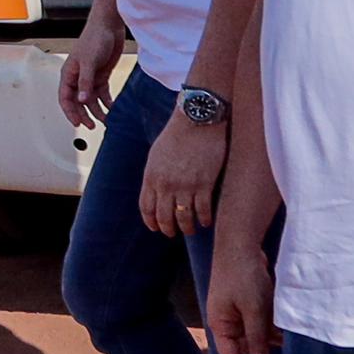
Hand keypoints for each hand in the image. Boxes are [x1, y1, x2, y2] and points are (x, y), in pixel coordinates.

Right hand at [57, 12, 123, 127]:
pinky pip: (102, 93)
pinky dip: (107, 102)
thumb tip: (83, 101)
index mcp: (69, 74)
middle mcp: (78, 78)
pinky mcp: (102, 75)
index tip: (78, 123)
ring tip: (105, 120)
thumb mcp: (89, 62)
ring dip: (97, 110)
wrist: (110, 26)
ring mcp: (90, 77)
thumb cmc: (94, 38)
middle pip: (78, 102)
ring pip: (91, 100)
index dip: (70, 112)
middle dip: (84, 114)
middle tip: (92, 125)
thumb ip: (86, 82)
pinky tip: (112, 108)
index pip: (65, 98)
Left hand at [139, 107, 227, 234]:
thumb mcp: (156, 154)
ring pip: (184, 218)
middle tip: (174, 233)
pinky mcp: (205, 184)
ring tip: (191, 229)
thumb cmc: (177, 134)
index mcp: (151, 177)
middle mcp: (166, 185)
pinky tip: (206, 222)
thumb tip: (156, 192)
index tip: (156, 228)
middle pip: (164, 217)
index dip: (151, 222)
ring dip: (187, 228)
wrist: (197, 120)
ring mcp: (185, 185)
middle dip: (168, 229)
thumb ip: (154, 175)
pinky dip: (204, 220)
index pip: (146, 208)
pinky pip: (203, 210)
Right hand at [204, 230, 277, 353]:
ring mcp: (236, 311)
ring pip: (254, 332)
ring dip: (270, 335)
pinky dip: (270, 323)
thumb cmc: (242, 275)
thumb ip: (257, 336)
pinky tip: (284, 322)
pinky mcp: (246, 301)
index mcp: (220, 325)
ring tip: (288, 335)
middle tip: (286, 349)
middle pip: (245, 346)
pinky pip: (258, 320)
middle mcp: (226, 321)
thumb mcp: (253, 309)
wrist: (240, 243)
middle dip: (264, 349)